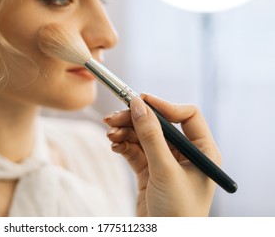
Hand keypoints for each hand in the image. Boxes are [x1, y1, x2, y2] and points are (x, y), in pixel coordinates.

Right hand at [103, 94, 220, 215]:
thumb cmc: (178, 212)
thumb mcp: (165, 170)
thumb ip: (151, 136)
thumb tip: (138, 104)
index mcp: (202, 151)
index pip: (186, 115)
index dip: (163, 106)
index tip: (140, 101)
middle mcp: (185, 154)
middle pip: (158, 125)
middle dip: (135, 120)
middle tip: (113, 117)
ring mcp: (165, 163)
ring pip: (143, 137)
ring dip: (125, 132)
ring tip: (110, 133)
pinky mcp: (149, 172)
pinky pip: (135, 151)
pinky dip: (124, 146)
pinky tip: (114, 145)